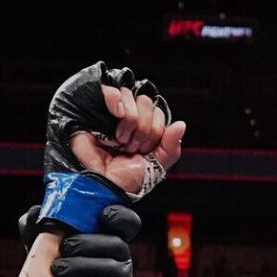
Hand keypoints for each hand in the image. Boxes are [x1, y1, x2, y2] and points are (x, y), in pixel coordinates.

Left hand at [19, 203, 140, 276]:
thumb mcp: (41, 252)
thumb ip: (36, 230)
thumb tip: (35, 212)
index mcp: (107, 241)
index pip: (127, 223)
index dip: (121, 216)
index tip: (102, 215)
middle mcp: (120, 259)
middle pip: (117, 243)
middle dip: (89, 242)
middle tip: (64, 248)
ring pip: (113, 266)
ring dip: (83, 265)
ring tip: (58, 270)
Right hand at [43, 63, 185, 207]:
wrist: (103, 185)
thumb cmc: (125, 179)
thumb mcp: (156, 166)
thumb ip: (171, 147)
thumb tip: (181, 125)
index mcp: (143, 129)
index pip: (157, 112)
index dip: (155, 130)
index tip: (144, 150)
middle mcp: (127, 119)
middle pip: (145, 102)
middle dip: (143, 129)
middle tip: (131, 148)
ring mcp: (111, 114)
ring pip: (130, 96)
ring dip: (129, 121)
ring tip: (120, 141)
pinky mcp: (95, 110)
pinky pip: (111, 90)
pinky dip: (116, 100)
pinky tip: (116, 115)